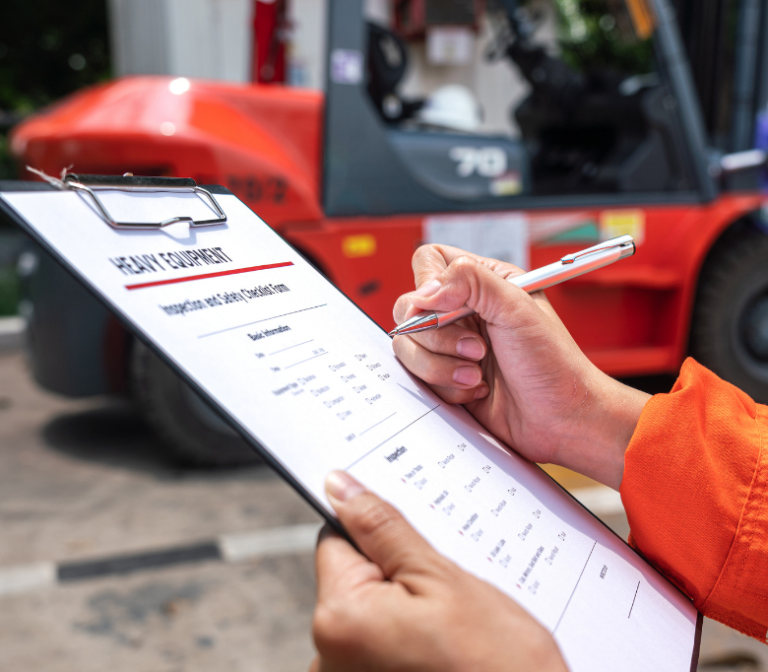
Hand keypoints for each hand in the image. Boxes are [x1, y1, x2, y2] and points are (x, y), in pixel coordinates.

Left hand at [310, 471, 567, 671]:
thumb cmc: (495, 666)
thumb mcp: (442, 579)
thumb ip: (383, 529)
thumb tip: (341, 488)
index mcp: (338, 619)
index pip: (336, 540)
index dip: (378, 534)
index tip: (411, 541)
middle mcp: (327, 657)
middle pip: (354, 580)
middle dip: (394, 575)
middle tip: (444, 592)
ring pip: (370, 612)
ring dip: (404, 609)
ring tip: (450, 627)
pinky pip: (379, 644)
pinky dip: (406, 639)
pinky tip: (442, 648)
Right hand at [392, 245, 649, 489]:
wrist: (561, 419)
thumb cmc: (554, 364)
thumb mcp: (517, 308)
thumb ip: (470, 282)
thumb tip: (427, 290)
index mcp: (484, 283)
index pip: (430, 262)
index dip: (429, 284)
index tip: (443, 308)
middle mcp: (463, 311)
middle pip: (409, 308)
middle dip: (438, 336)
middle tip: (476, 349)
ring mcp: (452, 346)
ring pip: (408, 346)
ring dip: (441, 365)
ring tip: (477, 374)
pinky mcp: (446, 377)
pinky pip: (419, 376)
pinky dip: (446, 386)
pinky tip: (477, 389)